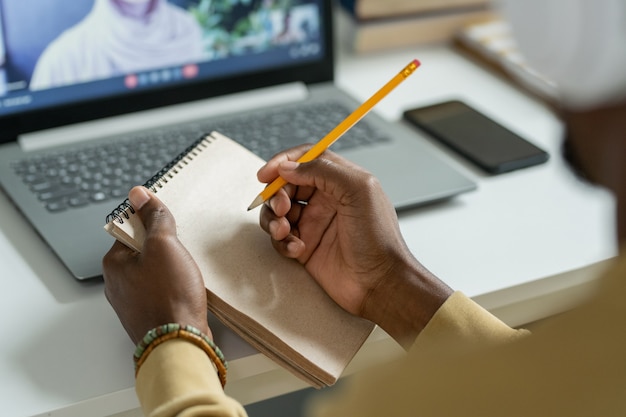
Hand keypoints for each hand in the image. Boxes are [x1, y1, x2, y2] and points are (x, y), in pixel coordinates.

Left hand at [102, 186, 210, 344]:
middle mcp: (117, 283)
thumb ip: (153, 217)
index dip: (152, 224)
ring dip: (171, 269)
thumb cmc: (170, 296)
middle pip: (143, 251)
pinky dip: (174, 288)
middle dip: (165, 249)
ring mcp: (131, 302)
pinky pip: (161, 292)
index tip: (168, 227)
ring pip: (153, 272)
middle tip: (180, 254)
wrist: (179, 342)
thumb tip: (139, 193)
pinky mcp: (148, 316)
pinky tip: (186, 291)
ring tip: (186, 274)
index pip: (129, 228)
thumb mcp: (164, 245)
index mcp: (114, 263)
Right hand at [258, 147, 451, 346]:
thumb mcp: (359, 191)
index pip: (307, 159)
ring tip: (284, 231)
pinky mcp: (305, 247)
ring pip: (278, 211)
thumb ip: (323, 170)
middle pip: (287, 184)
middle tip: (282, 208)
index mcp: (340, 181)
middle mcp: (326, 200)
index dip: (284, 162)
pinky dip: (281, 242)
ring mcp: (314, 223)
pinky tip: (297, 249)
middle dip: (277, 194)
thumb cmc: (378, 238)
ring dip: (273, 218)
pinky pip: (280, 238)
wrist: (379, 283)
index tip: (267, 174)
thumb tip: (288, 167)